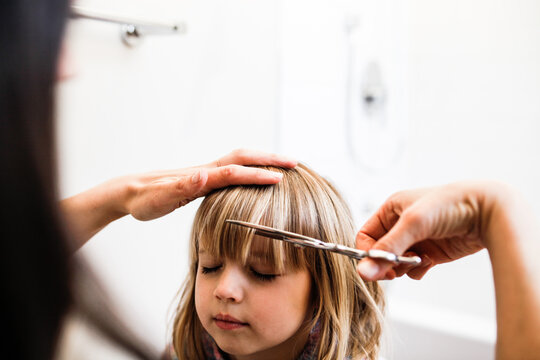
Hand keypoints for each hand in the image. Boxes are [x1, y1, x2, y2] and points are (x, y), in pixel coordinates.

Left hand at [62, 149, 296, 248]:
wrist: (129, 192)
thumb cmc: (144, 198)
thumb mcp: (160, 196)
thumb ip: (182, 186)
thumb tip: (204, 176)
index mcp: (200, 176)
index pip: (235, 172)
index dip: (258, 175)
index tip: (280, 178)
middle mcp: (206, 171)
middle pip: (243, 158)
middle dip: (269, 158)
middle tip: (294, 163)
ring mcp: (206, 174)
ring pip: (240, 161)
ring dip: (263, 160)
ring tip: (284, 166)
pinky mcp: (204, 180)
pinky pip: (234, 170)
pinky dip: (251, 168)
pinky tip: (258, 177)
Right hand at [355, 182, 493, 280]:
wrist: (488, 211)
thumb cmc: (449, 205)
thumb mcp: (413, 224)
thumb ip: (387, 250)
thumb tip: (363, 272)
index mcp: (391, 210)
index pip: (366, 236)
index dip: (368, 252)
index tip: (377, 266)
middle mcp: (401, 224)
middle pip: (380, 252)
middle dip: (388, 262)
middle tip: (398, 269)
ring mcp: (417, 239)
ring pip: (396, 263)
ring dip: (404, 267)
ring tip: (420, 259)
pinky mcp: (431, 252)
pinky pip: (413, 269)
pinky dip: (418, 270)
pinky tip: (430, 262)